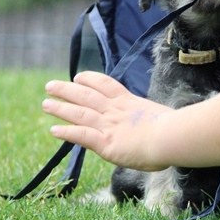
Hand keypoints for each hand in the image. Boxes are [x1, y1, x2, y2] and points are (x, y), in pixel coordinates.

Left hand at [42, 72, 172, 170]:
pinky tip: (54, 130)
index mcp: (130, 103)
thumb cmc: (174, 131)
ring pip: (79, 112)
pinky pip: (81, 135)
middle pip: (86, 95)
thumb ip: (151, 121)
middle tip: (50, 86)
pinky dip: (66, 132)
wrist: (171, 137)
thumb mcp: (161, 118)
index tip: (78, 76)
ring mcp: (109, 125)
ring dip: (60, 107)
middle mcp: (116, 111)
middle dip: (67, 89)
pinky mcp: (105, 142)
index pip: (106, 85)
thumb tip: (156, 127)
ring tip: (46, 104)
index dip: (90, 79)